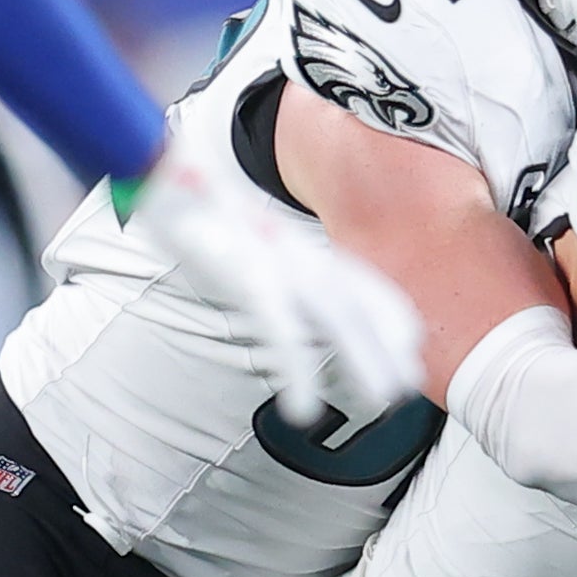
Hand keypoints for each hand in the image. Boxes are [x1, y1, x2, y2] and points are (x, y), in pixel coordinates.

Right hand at [123, 138, 425, 426]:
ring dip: (363, 358)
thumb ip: (275, 260)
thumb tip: (293, 290)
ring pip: (332, 315)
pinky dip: (296, 368)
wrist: (162, 169)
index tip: (414, 342)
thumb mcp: (249, 236)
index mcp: (298, 245)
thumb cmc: (205, 211)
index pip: (358, 280)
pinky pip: (277, 329)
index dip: (389, 312)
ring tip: (385, 397)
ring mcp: (275, 261)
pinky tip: (304, 406)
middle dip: (387, 344)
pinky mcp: (244, 274)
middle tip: (413, 386)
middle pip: (355, 302)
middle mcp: (297, 252)